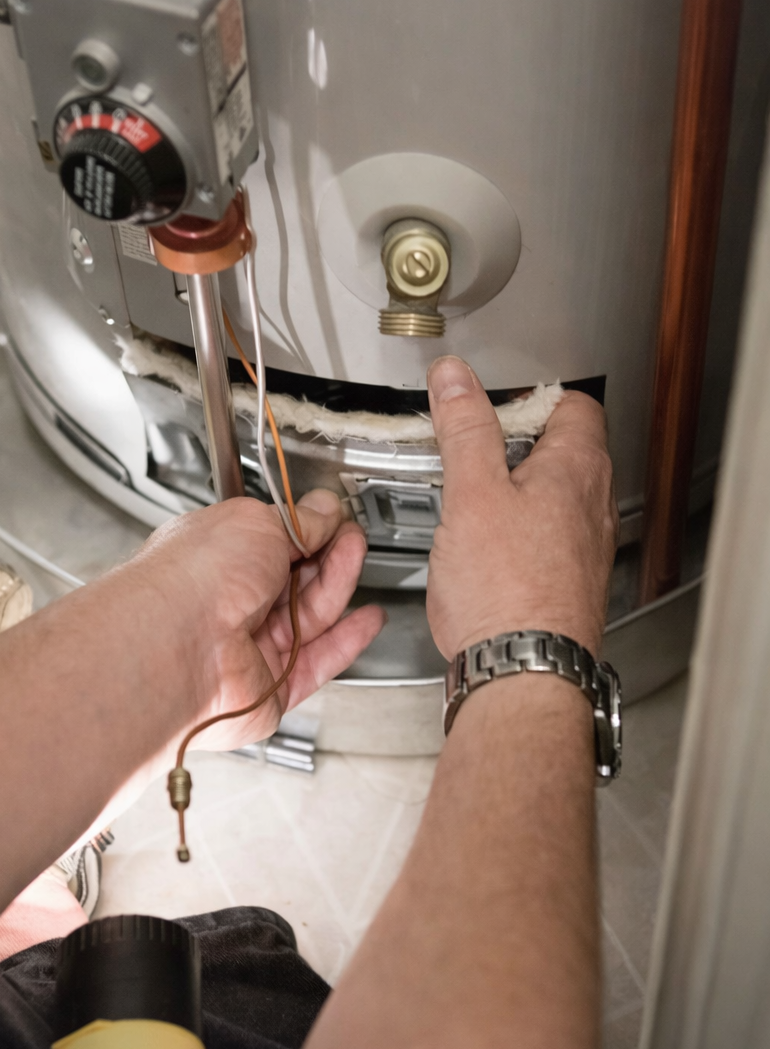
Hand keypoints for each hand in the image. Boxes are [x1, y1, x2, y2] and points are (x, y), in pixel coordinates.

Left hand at [137, 490, 384, 748]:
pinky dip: (345, 642)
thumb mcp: (257, 523)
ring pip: (309, 617)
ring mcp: (249, 647)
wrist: (177, 647)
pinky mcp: (270, 687)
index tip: (333, 518)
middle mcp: (229, 604)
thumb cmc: (194, 580)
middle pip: (294, 580)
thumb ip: (299, 521)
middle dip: (327, 555)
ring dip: (338, 587)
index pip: (270, 543)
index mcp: (214, 558)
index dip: (306, 531)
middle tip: (350, 537)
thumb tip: (324, 510)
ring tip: (357, 560)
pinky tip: (366, 620)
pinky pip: (316, 663)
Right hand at [425, 357, 617, 659]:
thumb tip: (456, 378)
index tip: (493, 405)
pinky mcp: (568, 585)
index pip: (575, 406)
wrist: (523, 670)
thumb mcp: (472, 493)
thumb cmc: (506, 590)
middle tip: (474, 451)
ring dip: (518, 492)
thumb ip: (465, 430)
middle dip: (518, 445)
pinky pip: (547, 541)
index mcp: (578, 471)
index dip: (533, 396)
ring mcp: (585, 549)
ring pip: (556, 499)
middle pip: (565, 452)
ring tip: (473, 501)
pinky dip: (519, 534)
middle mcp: (593, 507)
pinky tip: (486, 552)